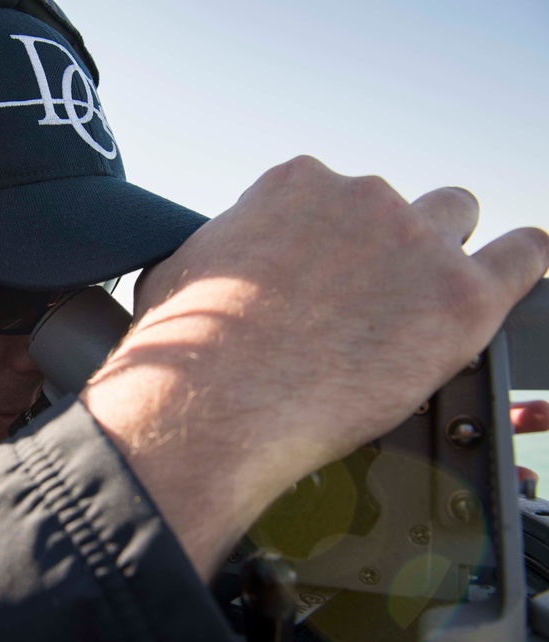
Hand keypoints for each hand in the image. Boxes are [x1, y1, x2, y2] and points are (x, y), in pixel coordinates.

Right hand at [82, 156, 548, 580]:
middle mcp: (361, 197)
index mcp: (295, 185)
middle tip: (365, 301)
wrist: (213, 400)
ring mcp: (415, 242)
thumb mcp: (181, 268)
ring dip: (445, 256)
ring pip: (458, 221)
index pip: (332, 195)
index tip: (322, 276)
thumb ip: (226, 248)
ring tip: (426, 302)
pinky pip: (522, 257)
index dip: (329, 241)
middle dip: (388, 245)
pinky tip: (510, 278)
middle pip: (398, 206)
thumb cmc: (188, 345)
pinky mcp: (460, 297)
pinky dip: (519, 266)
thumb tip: (225, 260)